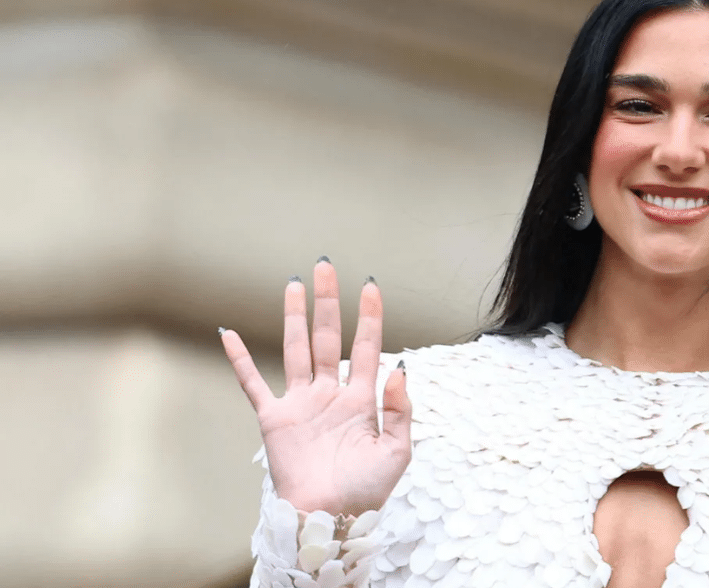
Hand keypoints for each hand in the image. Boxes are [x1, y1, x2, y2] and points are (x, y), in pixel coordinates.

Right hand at [221, 259, 410, 515]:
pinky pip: (253, 383)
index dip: (369, 317)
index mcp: (360, 400)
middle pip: (328, 337)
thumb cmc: (365, 491)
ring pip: (297, 350)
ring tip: (294, 285)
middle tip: (325, 266)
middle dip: (328, 302)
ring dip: (294, 317)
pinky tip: (229, 334)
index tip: (370, 285)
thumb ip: (400, 409)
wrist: (328, 519)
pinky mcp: (275, 419)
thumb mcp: (397, 451)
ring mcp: (301, 404)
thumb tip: (400, 366)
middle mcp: (330, 394)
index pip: (366, 347)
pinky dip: (240, 359)